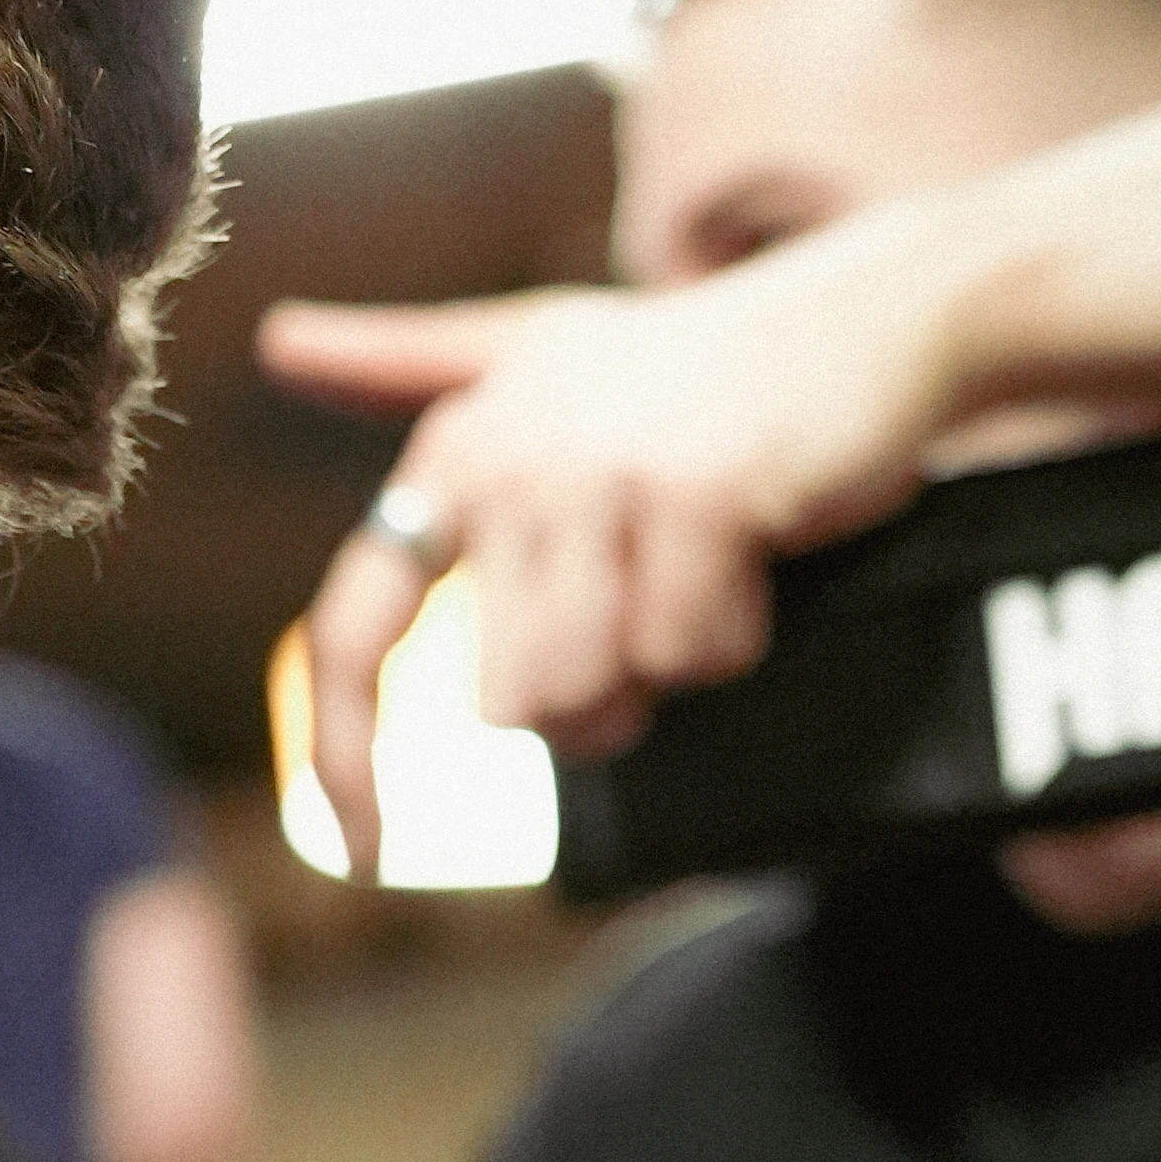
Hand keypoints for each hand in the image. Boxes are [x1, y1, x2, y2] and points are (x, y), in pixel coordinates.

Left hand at [260, 220, 971, 866]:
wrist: (882, 310)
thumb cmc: (708, 356)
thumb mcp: (543, 347)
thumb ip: (409, 365)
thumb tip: (278, 340)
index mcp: (459, 450)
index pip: (353, 630)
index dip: (344, 755)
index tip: (358, 851)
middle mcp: (508, 460)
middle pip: (512, 704)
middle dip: (598, 698)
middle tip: (660, 611)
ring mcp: (600, 477)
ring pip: (594, 693)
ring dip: (668, 667)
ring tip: (708, 573)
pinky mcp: (697, 499)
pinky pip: (690, 655)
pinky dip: (738, 632)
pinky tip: (762, 549)